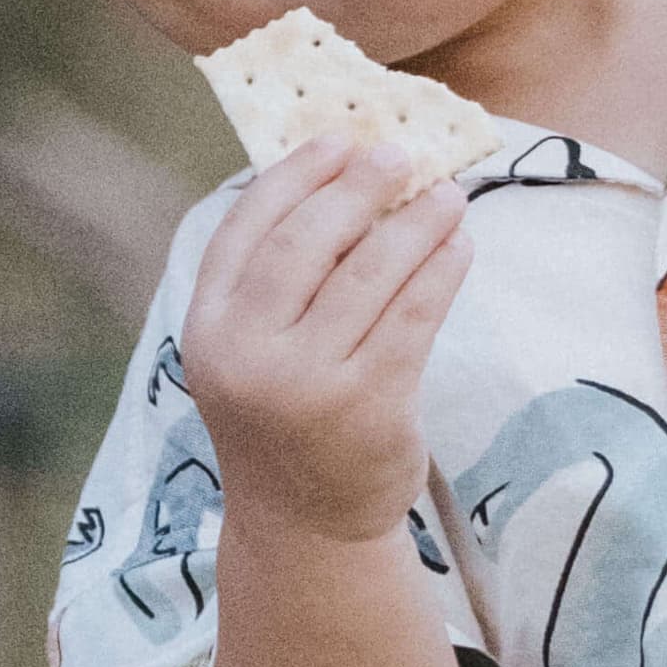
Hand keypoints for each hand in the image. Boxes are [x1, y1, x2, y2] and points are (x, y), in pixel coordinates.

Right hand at [180, 135, 469, 543]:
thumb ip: (276, 281)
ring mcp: (307, 383)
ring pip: (369, 273)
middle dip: (358, 187)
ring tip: (447, 193)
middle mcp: (247, 354)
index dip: (295, 175)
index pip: (247, 229)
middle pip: (306, 242)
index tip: (338, 140)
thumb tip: (345, 177)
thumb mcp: (253, 351)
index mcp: (207, 329)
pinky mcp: (369, 405)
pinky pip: (414, 315)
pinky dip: (441, 270)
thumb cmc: (285, 418)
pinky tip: (459, 244)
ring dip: (415, 221)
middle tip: (399, 155)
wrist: (306, 525)